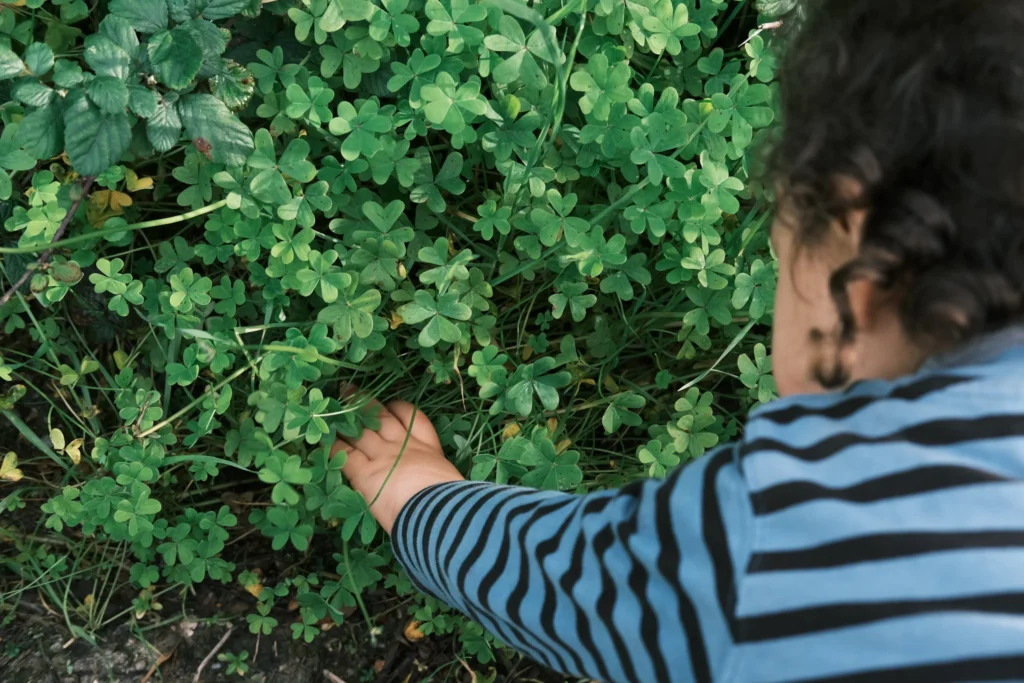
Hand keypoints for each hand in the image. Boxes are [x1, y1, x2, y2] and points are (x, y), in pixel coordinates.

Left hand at [331, 395, 463, 533]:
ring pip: (361, 431)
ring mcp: (383, 457)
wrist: (439, 512)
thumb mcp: (449, 485)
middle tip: (350, 391)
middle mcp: (403, 446)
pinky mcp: (365, 473)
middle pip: (382, 418)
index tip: (391, 406)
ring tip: (332, 409)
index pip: (414, 419)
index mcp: (428, 450)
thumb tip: (435, 492)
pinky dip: (334, 447)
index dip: (400, 409)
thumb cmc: (451, 505)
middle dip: (366, 404)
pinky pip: (345, 454)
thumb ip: (436, 480)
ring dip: (346, 420)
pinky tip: (325, 442)